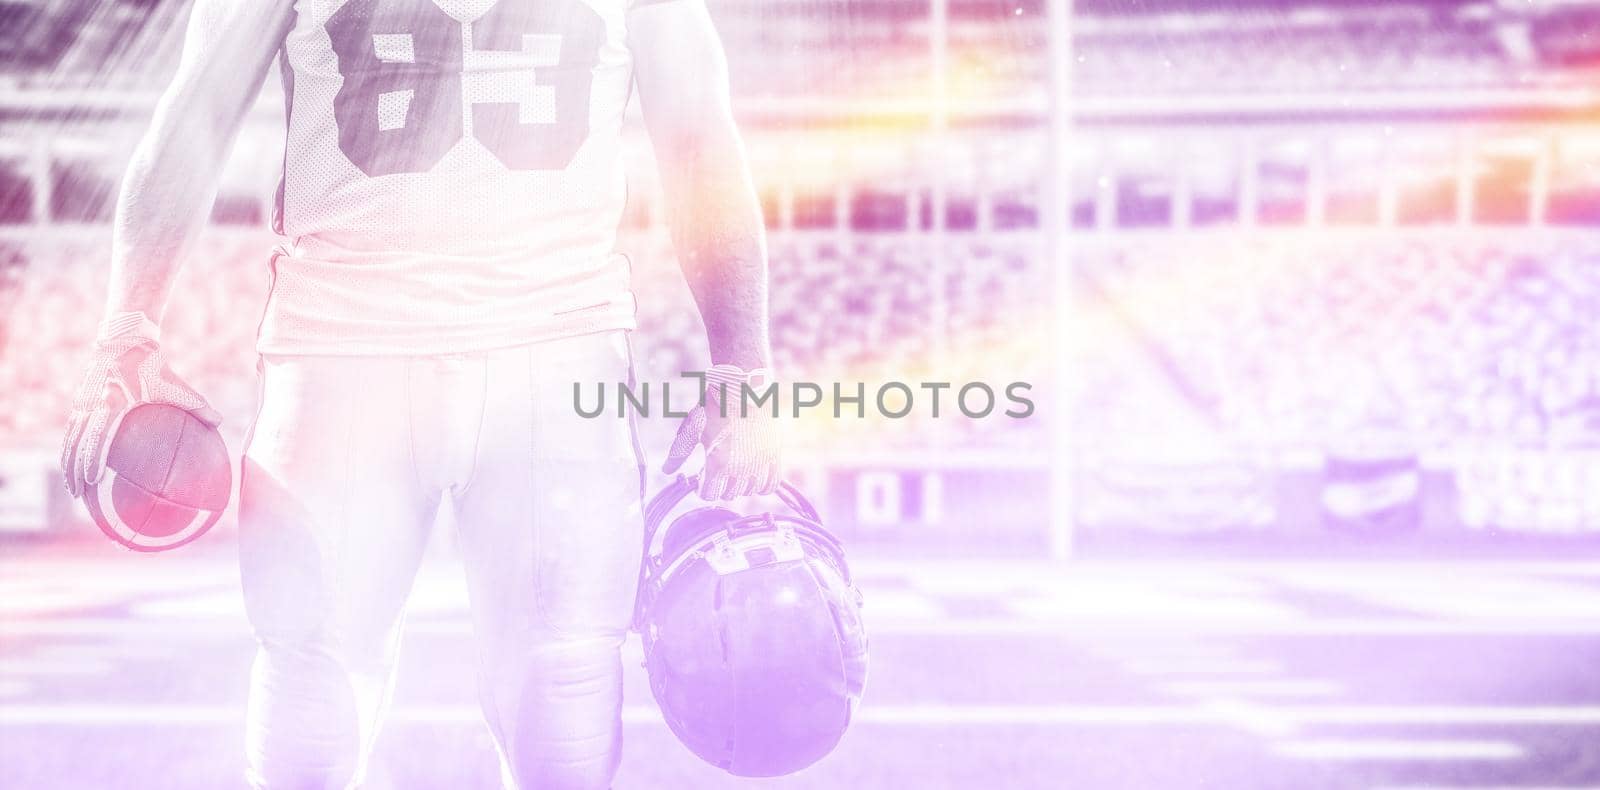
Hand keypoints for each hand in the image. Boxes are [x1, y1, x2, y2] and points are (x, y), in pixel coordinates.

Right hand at [60, 334, 220, 496]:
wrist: (125, 338)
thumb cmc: (152, 364)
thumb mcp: (175, 384)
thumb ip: (196, 405)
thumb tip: (219, 422)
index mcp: (112, 402)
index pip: (98, 437)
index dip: (93, 460)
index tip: (93, 481)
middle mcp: (91, 403)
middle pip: (77, 443)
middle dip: (74, 471)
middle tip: (78, 495)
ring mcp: (82, 401)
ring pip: (70, 438)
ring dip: (68, 463)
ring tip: (71, 486)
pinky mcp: (80, 399)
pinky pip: (72, 429)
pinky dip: (70, 447)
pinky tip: (74, 463)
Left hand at [663, 385, 781, 500]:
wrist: (744, 387)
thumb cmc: (715, 406)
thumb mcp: (693, 429)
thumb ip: (679, 452)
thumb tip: (666, 471)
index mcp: (718, 463)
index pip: (709, 495)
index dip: (703, 488)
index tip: (702, 478)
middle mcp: (741, 468)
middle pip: (729, 495)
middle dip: (721, 486)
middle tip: (718, 472)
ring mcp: (760, 463)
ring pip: (750, 491)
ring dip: (741, 485)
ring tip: (735, 472)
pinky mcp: (774, 456)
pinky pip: (771, 485)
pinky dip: (762, 485)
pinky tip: (754, 476)